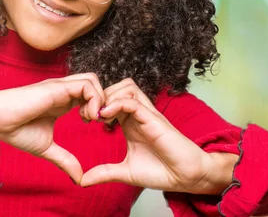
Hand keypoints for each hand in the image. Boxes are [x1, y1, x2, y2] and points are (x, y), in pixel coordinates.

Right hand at [0, 73, 104, 183]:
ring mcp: (62, 87)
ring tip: (90, 119)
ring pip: (93, 80)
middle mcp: (65, 91)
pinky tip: (85, 116)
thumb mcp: (47, 148)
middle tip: (98, 121)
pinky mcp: (58, 87)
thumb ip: (65, 160)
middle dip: (104, 101)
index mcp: (64, 102)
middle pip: (95, 84)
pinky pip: (86, 85)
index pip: (91, 95)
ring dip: (100, 99)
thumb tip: (79, 178)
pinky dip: (94, 99)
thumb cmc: (16, 130)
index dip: (99, 108)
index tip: (95, 125)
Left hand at [79, 78, 226, 193]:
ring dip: (109, 97)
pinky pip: (133, 101)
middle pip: (118, 87)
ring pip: (127, 87)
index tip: (84, 119)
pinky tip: (105, 117)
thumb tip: (82, 181)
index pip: (111, 99)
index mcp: (131, 122)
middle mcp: (139, 114)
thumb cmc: (162, 171)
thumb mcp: (125, 172)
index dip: (95, 104)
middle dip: (99, 96)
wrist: (185, 177)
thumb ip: (105, 173)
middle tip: (88, 115)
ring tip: (98, 115)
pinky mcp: (154, 118)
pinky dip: (117, 104)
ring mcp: (147, 114)